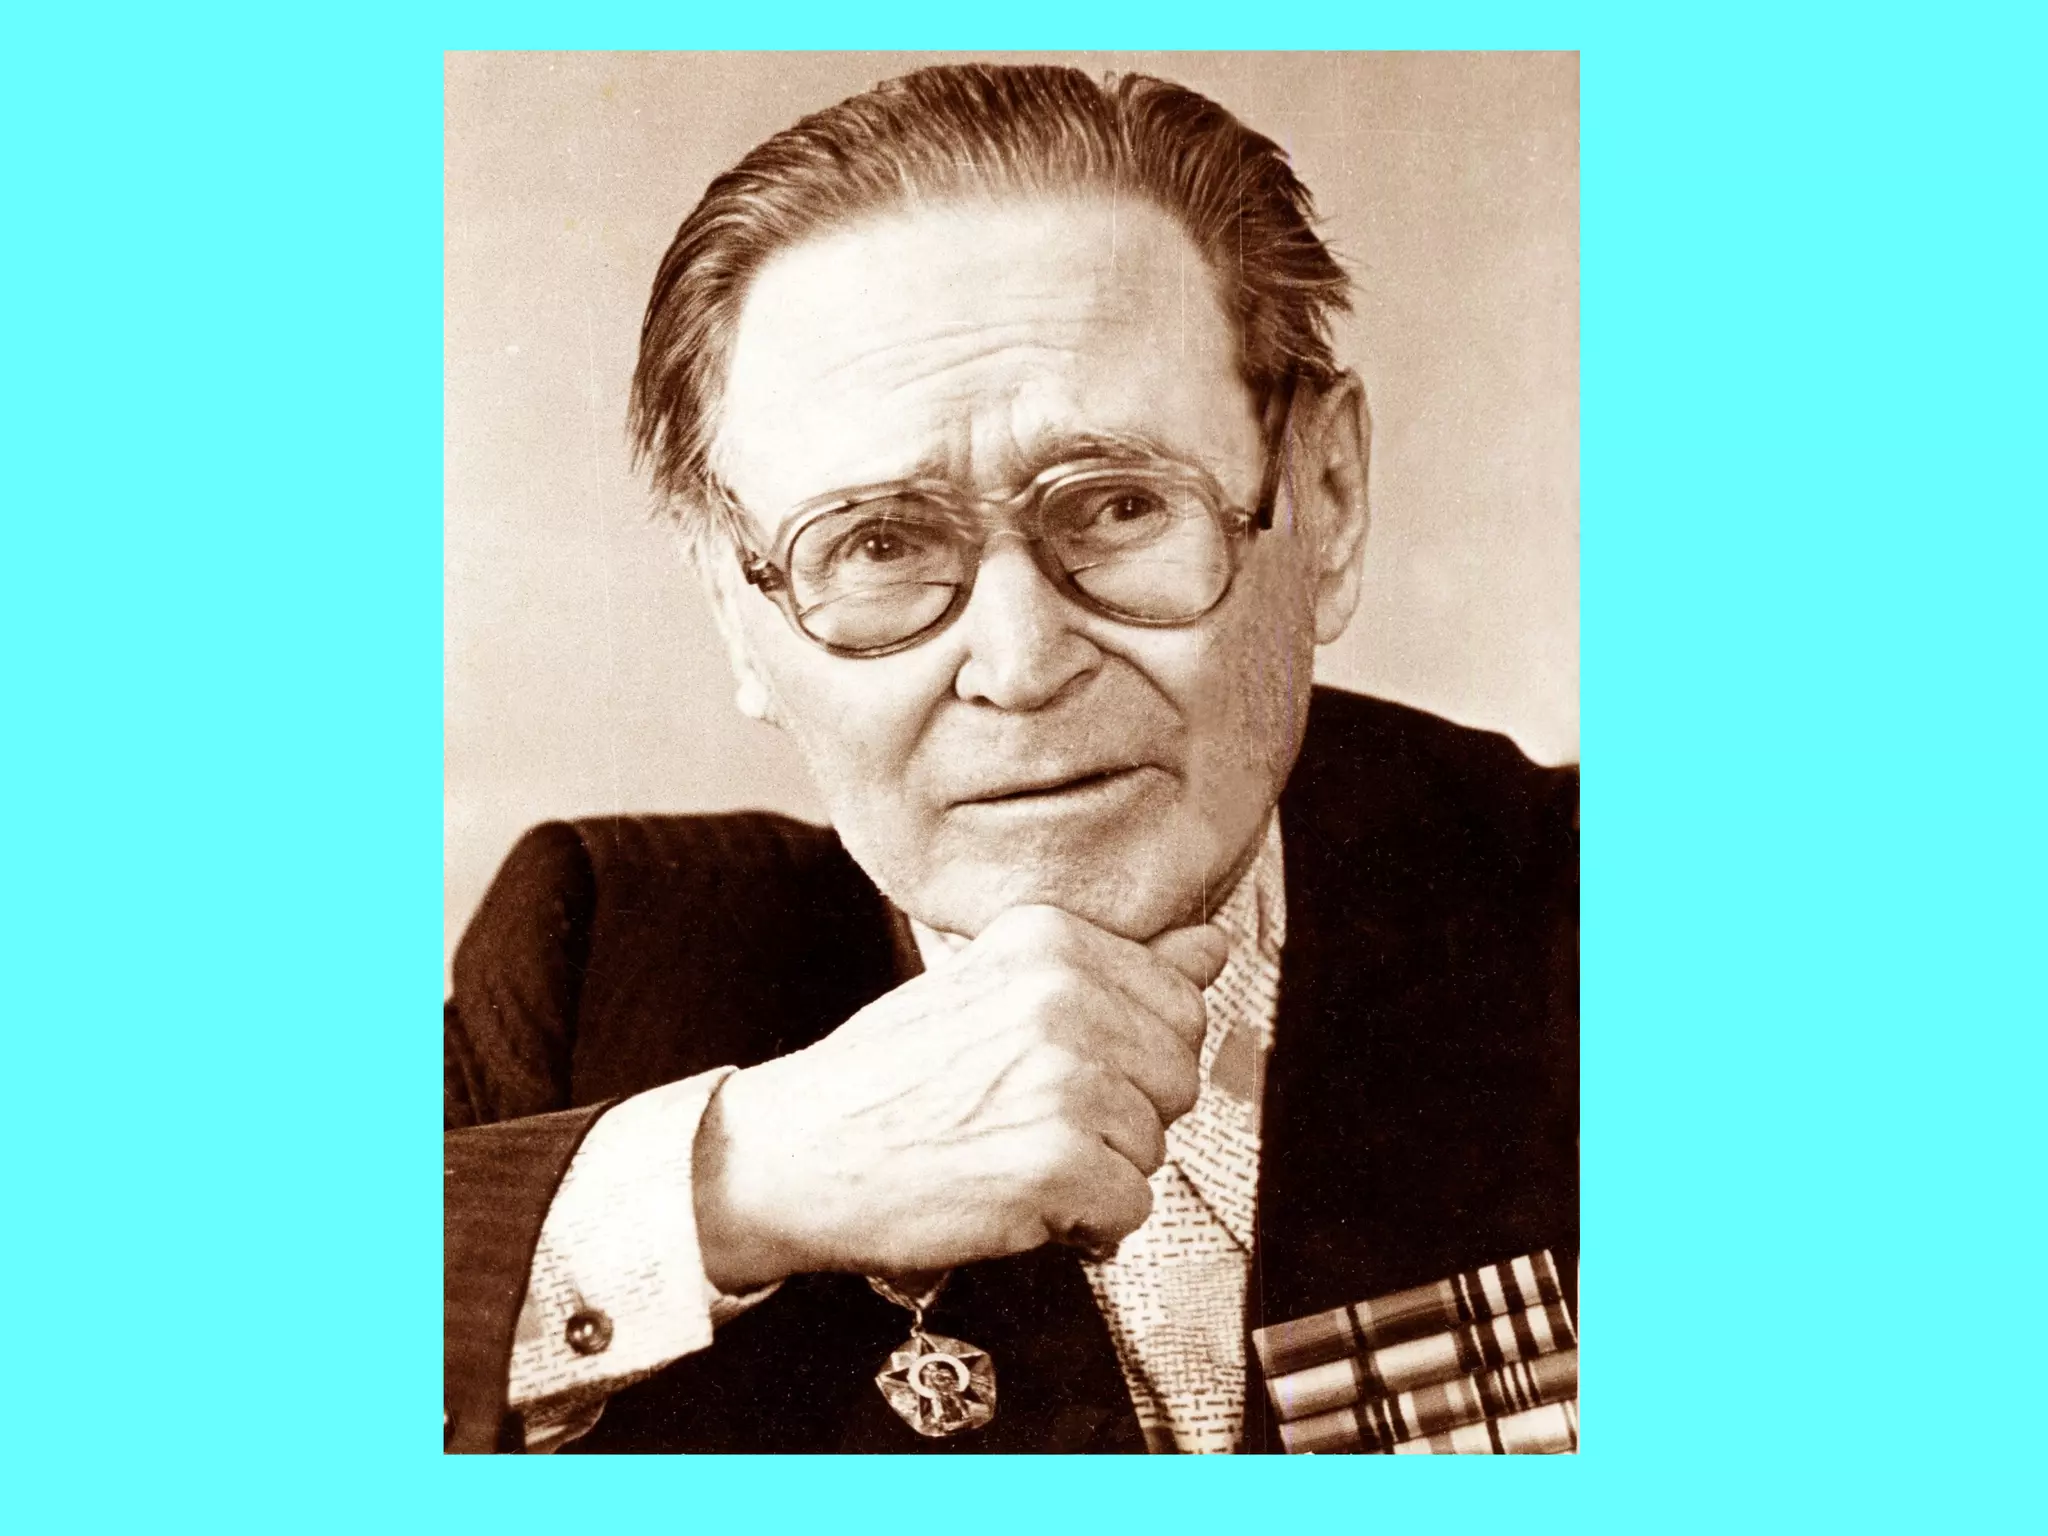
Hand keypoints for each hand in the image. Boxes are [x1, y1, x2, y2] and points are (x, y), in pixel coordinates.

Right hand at [691, 905, 1227, 1290]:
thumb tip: (1213, 944)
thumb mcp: (995, 990)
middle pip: (1180, 1075)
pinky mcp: (1055, 1163)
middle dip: (1125, 1115)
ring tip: (1017, 1158)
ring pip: (1156, 1146)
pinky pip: (1130, 1210)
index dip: (1131, 1056)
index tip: (1063, 1071)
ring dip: (1098, 1173)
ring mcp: (1061, 1079)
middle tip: (1036, 1122)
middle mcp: (1061, 996)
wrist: (793, 1152)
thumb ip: (1116, 967)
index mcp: (1049, 940)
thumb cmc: (890, 1079)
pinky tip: (1022, 1203)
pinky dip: (1085, 1227)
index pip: (1178, 1001)